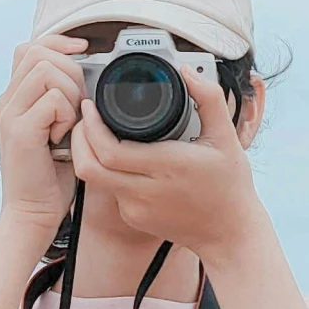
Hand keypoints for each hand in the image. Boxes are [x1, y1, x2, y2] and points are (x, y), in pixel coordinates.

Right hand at [0, 33, 87, 232]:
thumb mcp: (55, 129)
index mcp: (13, 99)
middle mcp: (7, 103)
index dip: (57, 41)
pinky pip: (53, 100)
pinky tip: (61, 138)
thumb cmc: (50, 176)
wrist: (32, 214)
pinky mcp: (20, 132)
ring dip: (69, 94)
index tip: (81, 50)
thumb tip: (85, 72)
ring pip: (47, 71)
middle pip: (39, 54)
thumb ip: (61, 101)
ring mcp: (10, 115)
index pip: (29, 48)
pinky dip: (66, 116)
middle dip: (70, 72)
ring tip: (67, 123)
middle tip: (76, 107)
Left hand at [70, 64, 265, 259]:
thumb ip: (209, 99)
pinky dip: (106, 171)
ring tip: (94, 132)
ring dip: (88, 154)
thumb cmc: (230, 187)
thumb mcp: (226, 138)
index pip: (109, 151)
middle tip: (84, 117)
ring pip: (94, 180)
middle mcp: (146, 191)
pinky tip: (118, 157)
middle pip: (89, 167)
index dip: (91, 127)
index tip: (91, 106)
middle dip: (78, 138)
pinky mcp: (133, 219)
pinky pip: (110, 190)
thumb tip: (189, 72)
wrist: (229, 235)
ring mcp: (136, 209)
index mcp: (166, 166)